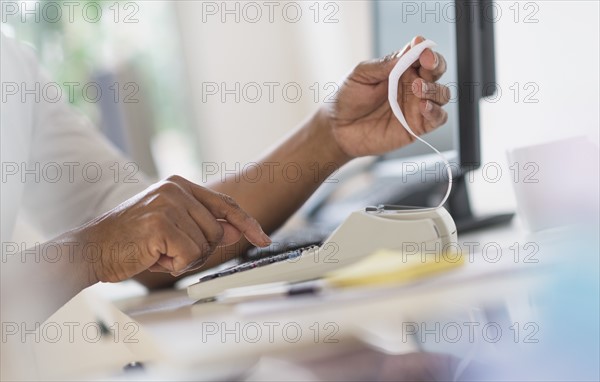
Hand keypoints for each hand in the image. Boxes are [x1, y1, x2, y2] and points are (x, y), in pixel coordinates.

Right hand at [74, 175, 270, 282]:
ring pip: (207, 244)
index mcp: (178, 185)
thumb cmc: (129, 241)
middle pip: (218, 231)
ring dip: (185, 259)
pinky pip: (191, 255)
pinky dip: (175, 265)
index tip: (263, 238)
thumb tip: (237, 230)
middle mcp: (176, 188)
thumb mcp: (172, 230)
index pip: (225, 204)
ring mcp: (168, 203)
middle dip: (200, 251)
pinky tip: (153, 257)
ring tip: (158, 252)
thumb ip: (205, 227)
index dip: (247, 223)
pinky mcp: (162, 223)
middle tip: (169, 252)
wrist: (90, 249)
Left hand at [325, 36, 449, 157]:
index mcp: (400, 69)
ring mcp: (416, 106)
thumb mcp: (361, 75)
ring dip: (434, 89)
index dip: (425, 50)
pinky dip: (436, 111)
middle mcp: (412, 86)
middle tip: (426, 64)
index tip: (422, 49)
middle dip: (436, 65)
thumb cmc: (347, 99)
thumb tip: (410, 50)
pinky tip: (423, 106)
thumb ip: (386, 64)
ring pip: (442, 94)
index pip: (422, 55)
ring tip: (417, 88)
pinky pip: (438, 118)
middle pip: (437, 72)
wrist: (337, 129)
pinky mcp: (416, 127)